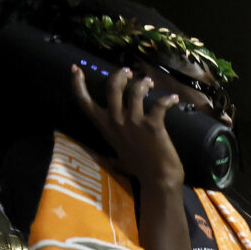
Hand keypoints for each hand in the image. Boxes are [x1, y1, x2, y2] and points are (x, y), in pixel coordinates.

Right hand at [69, 64, 182, 189]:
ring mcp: (134, 122)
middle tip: (128, 71)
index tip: (76, 69)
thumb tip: (107, 160)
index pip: (85, 102)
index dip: (78, 84)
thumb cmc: (139, 171)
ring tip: (149, 82)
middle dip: (119, 75)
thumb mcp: (118, 160)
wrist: (158, 180)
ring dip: (142, 82)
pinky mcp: (152, 124)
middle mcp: (116, 121)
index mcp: (106, 128)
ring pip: (135, 90)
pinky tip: (174, 99)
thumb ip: (112, 153)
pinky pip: (160, 104)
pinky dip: (169, 99)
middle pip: (112, 87)